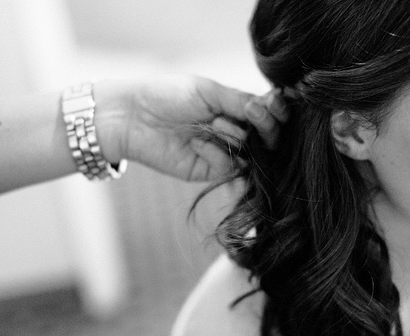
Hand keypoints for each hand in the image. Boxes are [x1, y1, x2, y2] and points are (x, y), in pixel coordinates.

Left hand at [93, 76, 287, 180]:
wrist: (134, 117)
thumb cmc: (168, 96)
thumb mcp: (209, 91)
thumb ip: (241, 101)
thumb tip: (274, 104)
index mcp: (234, 108)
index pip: (268, 115)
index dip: (275, 113)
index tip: (272, 104)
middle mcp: (232, 131)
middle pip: (267, 137)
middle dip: (262, 126)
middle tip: (251, 115)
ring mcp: (222, 152)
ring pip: (250, 153)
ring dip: (234, 136)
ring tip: (211, 123)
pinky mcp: (209, 171)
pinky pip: (228, 168)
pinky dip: (216, 153)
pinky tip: (195, 143)